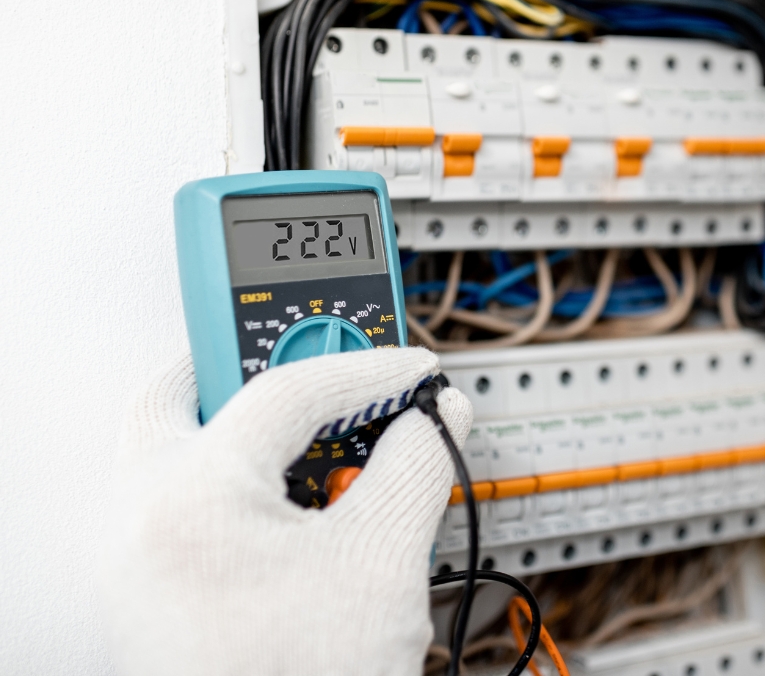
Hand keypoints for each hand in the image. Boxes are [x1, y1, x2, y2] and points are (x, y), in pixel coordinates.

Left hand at [98, 348, 470, 675]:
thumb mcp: (383, 560)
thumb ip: (417, 463)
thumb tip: (435, 418)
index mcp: (185, 500)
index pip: (287, 392)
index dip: (371, 372)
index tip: (418, 372)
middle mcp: (140, 523)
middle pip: (185, 394)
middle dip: (260, 366)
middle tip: (326, 359)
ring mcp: (138, 563)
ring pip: (181, 446)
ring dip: (255, 423)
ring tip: (330, 427)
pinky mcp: (155, 595)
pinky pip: (191, 500)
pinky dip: (248, 476)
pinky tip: (306, 494)